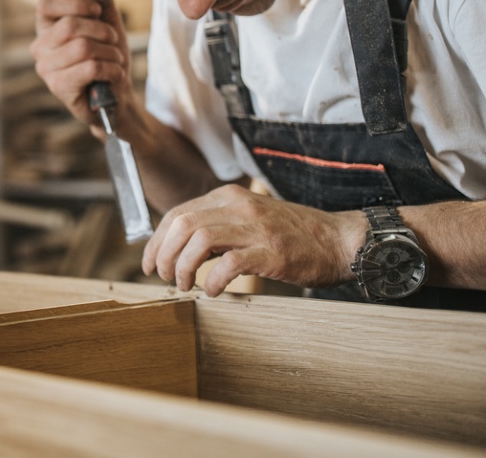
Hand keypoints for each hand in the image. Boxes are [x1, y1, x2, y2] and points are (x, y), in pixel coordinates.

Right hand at [30, 0, 134, 135]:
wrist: (117, 95)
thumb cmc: (107, 56)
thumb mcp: (108, 22)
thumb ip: (102, 0)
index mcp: (46, 28)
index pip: (45, 4)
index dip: (75, 2)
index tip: (97, 11)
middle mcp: (39, 47)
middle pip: (69, 25)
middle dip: (102, 30)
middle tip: (113, 40)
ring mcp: (46, 68)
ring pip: (83, 47)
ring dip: (110, 52)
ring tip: (115, 60)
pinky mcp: (59, 87)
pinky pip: (90, 68)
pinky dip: (111, 69)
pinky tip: (114, 75)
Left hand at [142, 185, 365, 295]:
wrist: (340, 240)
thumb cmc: (293, 235)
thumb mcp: (249, 218)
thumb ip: (217, 224)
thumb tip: (178, 247)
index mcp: (229, 196)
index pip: (177, 213)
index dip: (156, 240)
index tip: (149, 263)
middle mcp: (239, 206)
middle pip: (182, 224)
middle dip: (163, 254)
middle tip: (164, 277)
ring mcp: (256, 228)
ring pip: (199, 240)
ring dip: (183, 267)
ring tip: (185, 284)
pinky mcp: (271, 252)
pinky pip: (229, 264)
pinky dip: (212, 280)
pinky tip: (212, 291)